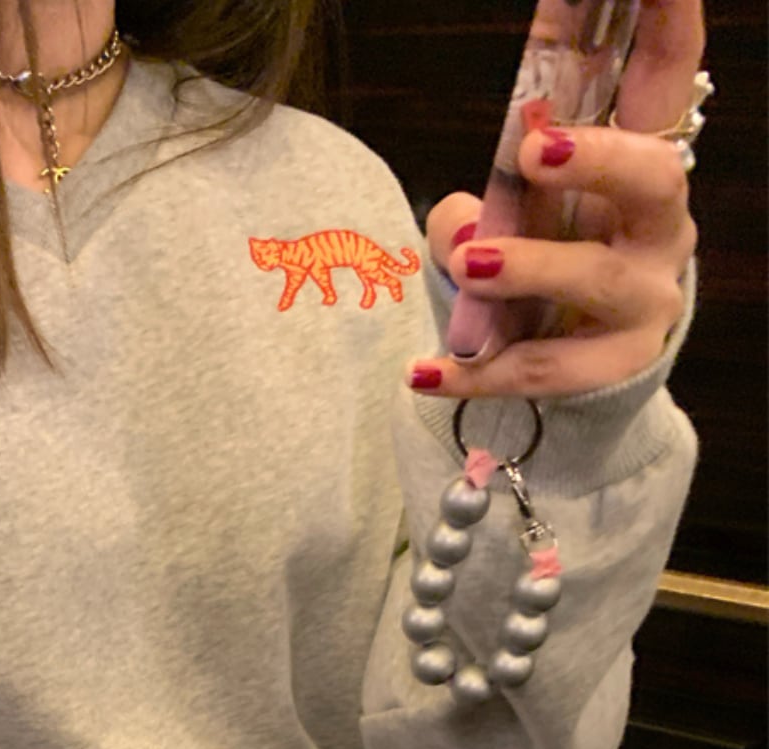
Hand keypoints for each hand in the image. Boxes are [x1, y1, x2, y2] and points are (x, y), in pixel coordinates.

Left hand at [410, 0, 704, 399]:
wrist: (582, 365)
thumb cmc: (548, 265)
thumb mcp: (520, 218)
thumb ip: (492, 201)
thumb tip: (463, 218)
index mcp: (639, 169)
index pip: (664, 82)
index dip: (669, 26)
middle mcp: (660, 228)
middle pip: (654, 178)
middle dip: (596, 158)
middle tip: (533, 146)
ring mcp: (646, 300)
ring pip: (593, 278)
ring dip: (526, 266)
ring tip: (465, 261)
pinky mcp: (613, 366)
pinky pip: (542, 368)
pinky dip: (475, 370)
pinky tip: (420, 373)